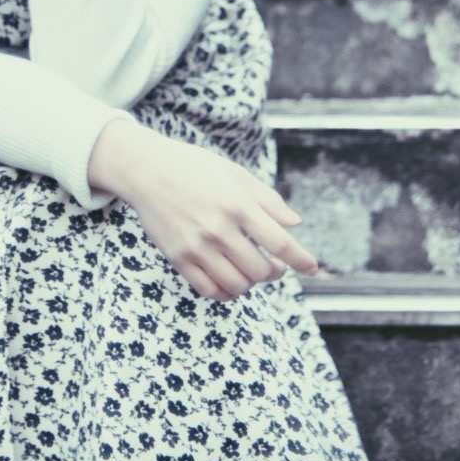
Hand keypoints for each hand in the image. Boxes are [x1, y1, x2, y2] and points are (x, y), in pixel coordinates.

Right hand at [105, 123, 319, 302]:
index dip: (302, 260)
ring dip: (251, 283)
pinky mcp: (178, 258)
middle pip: (261, 271)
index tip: (312, 268)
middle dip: (275, 272)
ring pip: (237, 285)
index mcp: (238, 204)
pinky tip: (230, 281)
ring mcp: (196, 246)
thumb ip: (268, 201)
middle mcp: (218, 228)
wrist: (147, 170)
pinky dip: (226, 292)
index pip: (280, 243)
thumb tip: (296, 225)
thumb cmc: (196, 168)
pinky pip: (210, 290)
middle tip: (274, 265)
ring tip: (250, 270)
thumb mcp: (236, 174)